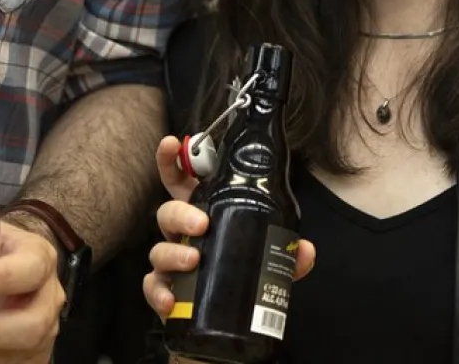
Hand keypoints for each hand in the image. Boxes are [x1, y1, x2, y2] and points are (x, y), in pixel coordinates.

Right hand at [142, 137, 315, 318]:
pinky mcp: (166, 291)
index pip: (182, 180)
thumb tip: (305, 250)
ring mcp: (171, 262)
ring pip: (158, 249)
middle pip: (167, 212)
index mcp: (204, 212)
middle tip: (202, 223)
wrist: (229, 315)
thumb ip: (285, 251)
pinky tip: (170, 300)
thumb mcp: (268, 256)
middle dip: (181, 213)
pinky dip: (158, 292)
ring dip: (172, 253)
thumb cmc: (242, 272)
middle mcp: (183, 234)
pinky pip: (153, 288)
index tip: (172, 143)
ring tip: (194, 259)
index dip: (173, 159)